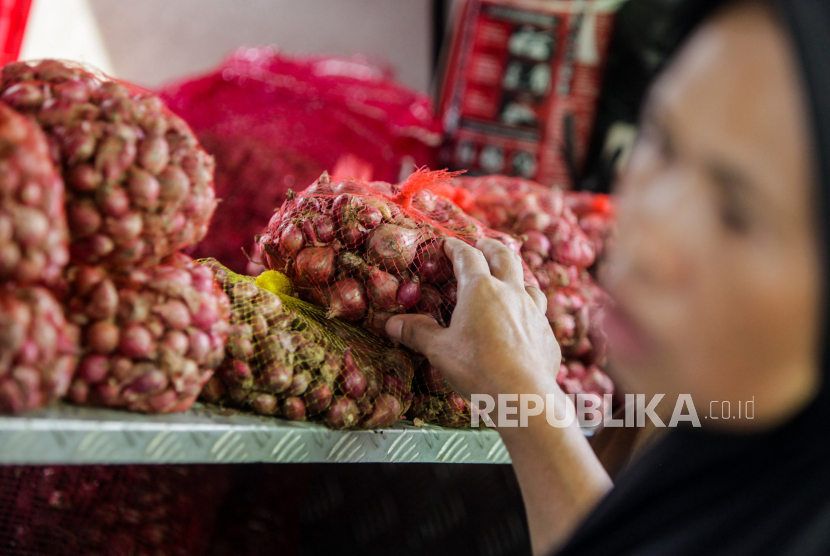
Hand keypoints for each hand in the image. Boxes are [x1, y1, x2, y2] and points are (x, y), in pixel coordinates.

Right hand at [387, 238, 608, 555]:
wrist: (523, 395)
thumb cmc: (476, 368)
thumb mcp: (440, 350)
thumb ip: (418, 333)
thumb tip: (391, 323)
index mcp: (480, 289)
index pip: (468, 257)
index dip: (456, 248)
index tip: (448, 244)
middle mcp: (511, 293)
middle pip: (505, 258)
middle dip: (491, 247)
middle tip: (483, 244)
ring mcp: (534, 313)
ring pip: (530, 284)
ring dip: (519, 277)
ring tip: (511, 279)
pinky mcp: (548, 336)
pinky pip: (541, 316)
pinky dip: (531, 313)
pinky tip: (526, 324)